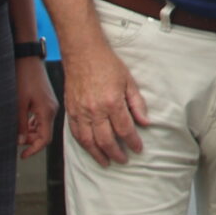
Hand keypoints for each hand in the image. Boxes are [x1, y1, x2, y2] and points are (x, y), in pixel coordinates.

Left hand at [16, 59, 56, 157]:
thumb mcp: (18, 103)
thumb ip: (20, 124)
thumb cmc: (23, 77)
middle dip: (30, 140)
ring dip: (30, 132)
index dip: (33, 149)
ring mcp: (50, 104)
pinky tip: (22, 121)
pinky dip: (32, 123)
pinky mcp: (46, 100)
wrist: (28, 58)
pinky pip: (41, 117)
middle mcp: (52, 109)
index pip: (44, 139)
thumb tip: (20, 141)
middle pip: (44, 134)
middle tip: (16, 139)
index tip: (23, 155)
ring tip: (17, 130)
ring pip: (42, 126)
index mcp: (47, 112)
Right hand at [64, 41, 149, 164]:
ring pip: (88, 141)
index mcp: (112, 102)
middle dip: (116, 154)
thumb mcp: (128, 81)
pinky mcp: (70, 110)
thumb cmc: (107, 64)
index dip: (133, 142)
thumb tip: (145, 122)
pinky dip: (83, 144)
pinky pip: (75, 133)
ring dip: (98, 155)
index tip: (138, 149)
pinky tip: (89, 148)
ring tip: (106, 162)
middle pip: (106, 140)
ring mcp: (80, 111)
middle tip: (123, 160)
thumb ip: (137, 104)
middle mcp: (95, 110)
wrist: (83, 52)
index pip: (125, 130)